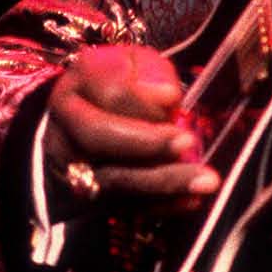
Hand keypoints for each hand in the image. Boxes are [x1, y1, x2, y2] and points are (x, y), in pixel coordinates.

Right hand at [42, 44, 216, 215]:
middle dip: (147, 142)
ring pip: (109, 178)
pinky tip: (190, 200)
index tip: (175, 101)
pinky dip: (158, 206)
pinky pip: (121, 207)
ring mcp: (69, 163)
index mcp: (80, 80)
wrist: (90, 118)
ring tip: (205, 181)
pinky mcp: (84, 196)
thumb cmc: (125, 85)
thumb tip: (166, 97)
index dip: (142, 100)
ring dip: (161, 182)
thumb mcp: (138, 64)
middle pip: (96, 135)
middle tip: (189, 143)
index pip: (107, 92)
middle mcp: (65, 122)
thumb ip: (151, 73)